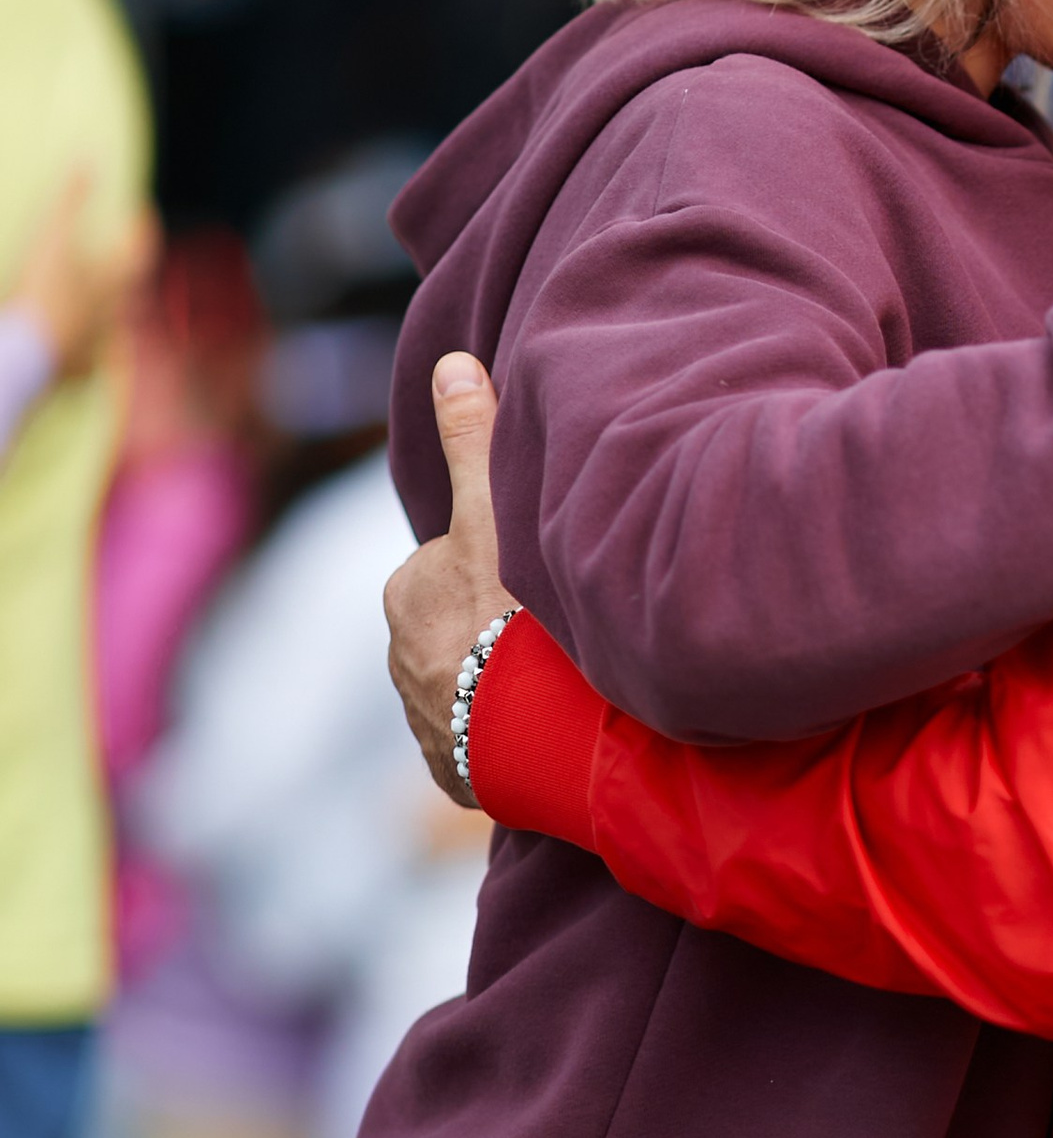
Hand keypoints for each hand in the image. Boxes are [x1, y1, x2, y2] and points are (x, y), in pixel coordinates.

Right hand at [11, 172, 155, 381]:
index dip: (144, 232)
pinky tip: (82, 353)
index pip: (140, 252)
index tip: (144, 217)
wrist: (27, 353)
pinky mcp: (78, 370)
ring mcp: (98, 345)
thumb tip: (88, 156)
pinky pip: (90, 362)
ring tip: (101, 309)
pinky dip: (87, 353)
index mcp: (112, 282)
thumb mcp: (51, 236)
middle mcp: (113, 315)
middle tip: (123, 266)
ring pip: (114, 329)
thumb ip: (70, 198)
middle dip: (129, 278)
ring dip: (110, 316)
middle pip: (130, 293)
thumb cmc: (41, 290)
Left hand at [386, 354, 517, 807]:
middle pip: (461, 629)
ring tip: (563, 685)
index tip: (542, 582)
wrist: (535, 735)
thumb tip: (449, 361)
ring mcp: (431, 725)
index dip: (501, 568)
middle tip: (560, 632)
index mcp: (407, 596)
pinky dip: (518, 738)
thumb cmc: (512, 615)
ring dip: (511, 687)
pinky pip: (490, 747)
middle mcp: (403, 663)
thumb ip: (474, 440)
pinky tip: (553, 730)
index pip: (453, 567)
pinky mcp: (461, 776)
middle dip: (499, 631)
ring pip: (477, 688)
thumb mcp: (493, 516)